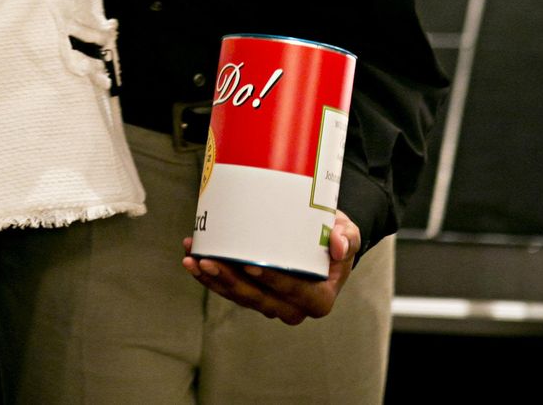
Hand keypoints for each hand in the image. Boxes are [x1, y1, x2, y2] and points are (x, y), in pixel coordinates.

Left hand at [182, 210, 360, 324]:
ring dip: (213, 280)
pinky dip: (209, 277)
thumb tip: (338, 246)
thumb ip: (348, 238)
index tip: (250, 264)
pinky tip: (192, 258)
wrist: (323, 241)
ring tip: (192, 259)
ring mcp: (271, 303)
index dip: (271, 280)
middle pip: (257, 298)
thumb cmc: (336, 236)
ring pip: (239, 296)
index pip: (293, 291)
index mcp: (319, 298)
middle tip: (207, 260)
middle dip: (230, 281)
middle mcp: (293, 308)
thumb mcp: (350, 234)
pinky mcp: (254, 293)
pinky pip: (230, 290)